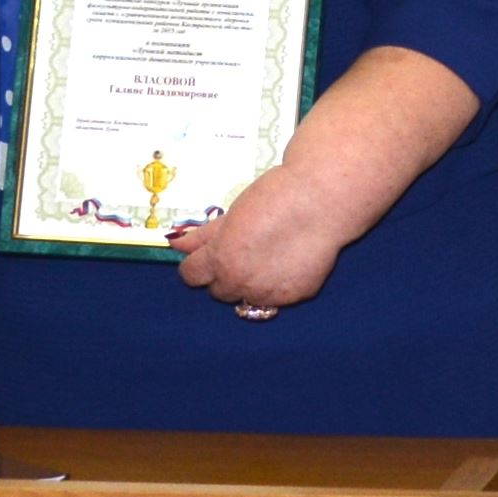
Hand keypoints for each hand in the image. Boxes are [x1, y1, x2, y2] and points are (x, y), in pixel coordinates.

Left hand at [173, 160, 356, 314]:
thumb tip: (176, 243)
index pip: (191, 275)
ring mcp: (269, 293)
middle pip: (219, 290)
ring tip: (268, 257)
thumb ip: (203, 235)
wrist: (321, 198)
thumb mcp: (233, 214)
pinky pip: (277, 297)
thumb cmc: (275, 197)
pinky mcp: (295, 295)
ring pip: (248, 299)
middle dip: (226, 274)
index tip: (207, 255)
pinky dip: (279, 284)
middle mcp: (241, 283)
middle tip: (244, 251)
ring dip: (251, 284)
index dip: (198, 264)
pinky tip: (291, 261)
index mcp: (220, 260)